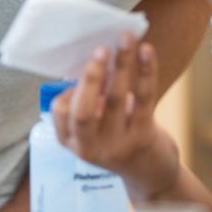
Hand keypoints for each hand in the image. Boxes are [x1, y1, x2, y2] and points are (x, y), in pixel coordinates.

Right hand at [51, 34, 179, 202]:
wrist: (151, 173)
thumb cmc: (119, 138)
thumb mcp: (96, 127)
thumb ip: (90, 99)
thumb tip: (90, 57)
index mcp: (73, 141)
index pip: (61, 113)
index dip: (69, 89)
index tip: (81, 67)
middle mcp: (90, 148)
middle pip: (84, 111)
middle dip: (91, 77)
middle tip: (101, 49)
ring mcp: (117, 145)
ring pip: (117, 99)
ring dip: (122, 64)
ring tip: (125, 38)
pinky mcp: (143, 137)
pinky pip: (144, 98)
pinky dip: (146, 71)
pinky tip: (146, 50)